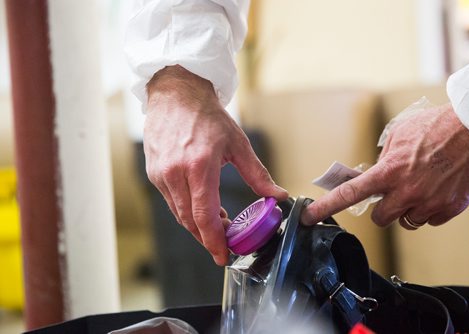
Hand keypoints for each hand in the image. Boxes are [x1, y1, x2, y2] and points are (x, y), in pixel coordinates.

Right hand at [144, 65, 287, 264]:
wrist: (176, 94)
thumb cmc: (207, 116)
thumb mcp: (238, 144)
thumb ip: (257, 174)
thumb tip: (277, 195)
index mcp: (199, 166)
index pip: (204, 216)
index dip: (215, 241)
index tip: (224, 256)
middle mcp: (176, 173)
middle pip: (190, 221)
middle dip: (208, 237)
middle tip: (225, 244)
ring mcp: (161, 174)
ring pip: (178, 214)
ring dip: (198, 226)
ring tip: (219, 225)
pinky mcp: (154, 173)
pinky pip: (170, 201)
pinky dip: (186, 211)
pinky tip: (201, 208)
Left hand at [302, 103, 468, 228]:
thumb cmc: (439, 126)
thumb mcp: (400, 133)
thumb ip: (385, 156)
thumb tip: (376, 171)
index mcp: (389, 170)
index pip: (350, 194)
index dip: (326, 207)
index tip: (309, 217)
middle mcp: (406, 191)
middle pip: (380, 218)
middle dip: (383, 208)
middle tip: (393, 193)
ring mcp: (428, 203)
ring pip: (406, 221)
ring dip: (408, 209)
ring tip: (421, 186)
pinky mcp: (449, 209)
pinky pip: (429, 220)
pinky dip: (430, 210)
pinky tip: (437, 190)